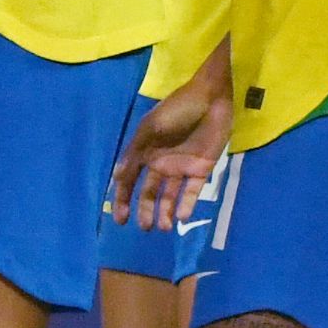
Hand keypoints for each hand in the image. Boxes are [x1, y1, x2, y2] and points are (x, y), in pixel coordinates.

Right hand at [110, 81, 230, 234]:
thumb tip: (117, 178)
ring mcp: (181, 168)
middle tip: (145, 228)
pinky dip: (187, 204)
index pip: (129, 182)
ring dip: (166, 212)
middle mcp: (160, 164)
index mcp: (144, 153)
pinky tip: (182, 215)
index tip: (121, 220)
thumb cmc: (176, 110)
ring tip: (165, 227)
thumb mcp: (150, 129)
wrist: (210, 99)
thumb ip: (134, 154)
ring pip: (170, 196)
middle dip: (145, 211)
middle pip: (149, 193)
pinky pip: (192, 191)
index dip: (123, 200)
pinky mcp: (202, 169)